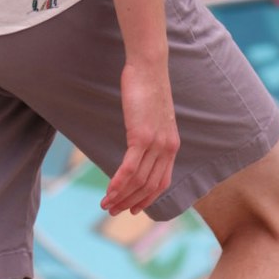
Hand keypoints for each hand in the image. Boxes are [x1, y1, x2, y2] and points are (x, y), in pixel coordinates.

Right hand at [102, 58, 179, 216]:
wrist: (149, 66)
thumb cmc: (147, 87)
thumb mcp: (152, 116)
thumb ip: (149, 134)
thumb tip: (138, 145)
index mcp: (171, 147)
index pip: (161, 183)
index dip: (147, 199)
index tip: (133, 209)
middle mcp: (167, 149)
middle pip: (149, 187)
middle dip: (130, 203)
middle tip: (113, 211)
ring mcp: (155, 144)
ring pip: (139, 181)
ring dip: (121, 196)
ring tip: (106, 204)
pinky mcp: (142, 136)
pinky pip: (130, 168)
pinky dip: (119, 183)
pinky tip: (109, 191)